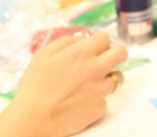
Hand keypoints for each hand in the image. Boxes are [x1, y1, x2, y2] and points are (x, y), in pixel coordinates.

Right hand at [0, 32, 127, 136]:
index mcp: (82, 53)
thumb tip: (83, 39)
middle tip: (103, 60)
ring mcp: (100, 90)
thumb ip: (67, 42)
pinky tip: (80, 101)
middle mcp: (96, 69)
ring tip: (88, 83)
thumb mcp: (44, 54)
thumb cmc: (35, 85)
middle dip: (114, 54)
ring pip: (116, 78)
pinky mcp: (100, 108)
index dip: (98, 42)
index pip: (105, 38)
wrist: (34, 117)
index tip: (93, 48)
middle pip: (121, 53)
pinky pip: (104, 98)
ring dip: (106, 77)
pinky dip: (96, 98)